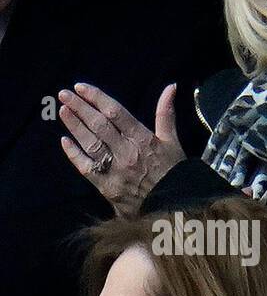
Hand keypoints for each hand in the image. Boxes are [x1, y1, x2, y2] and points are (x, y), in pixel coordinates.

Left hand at [59, 82, 185, 216]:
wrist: (175, 208)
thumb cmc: (174, 173)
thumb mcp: (172, 141)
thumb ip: (166, 113)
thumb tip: (170, 87)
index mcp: (143, 139)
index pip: (115, 113)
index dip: (96, 98)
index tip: (80, 87)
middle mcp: (127, 152)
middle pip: (98, 125)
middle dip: (80, 108)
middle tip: (64, 94)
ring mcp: (116, 170)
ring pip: (90, 143)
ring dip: (74, 126)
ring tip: (63, 111)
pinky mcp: (107, 186)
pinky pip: (87, 167)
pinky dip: (74, 154)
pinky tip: (65, 141)